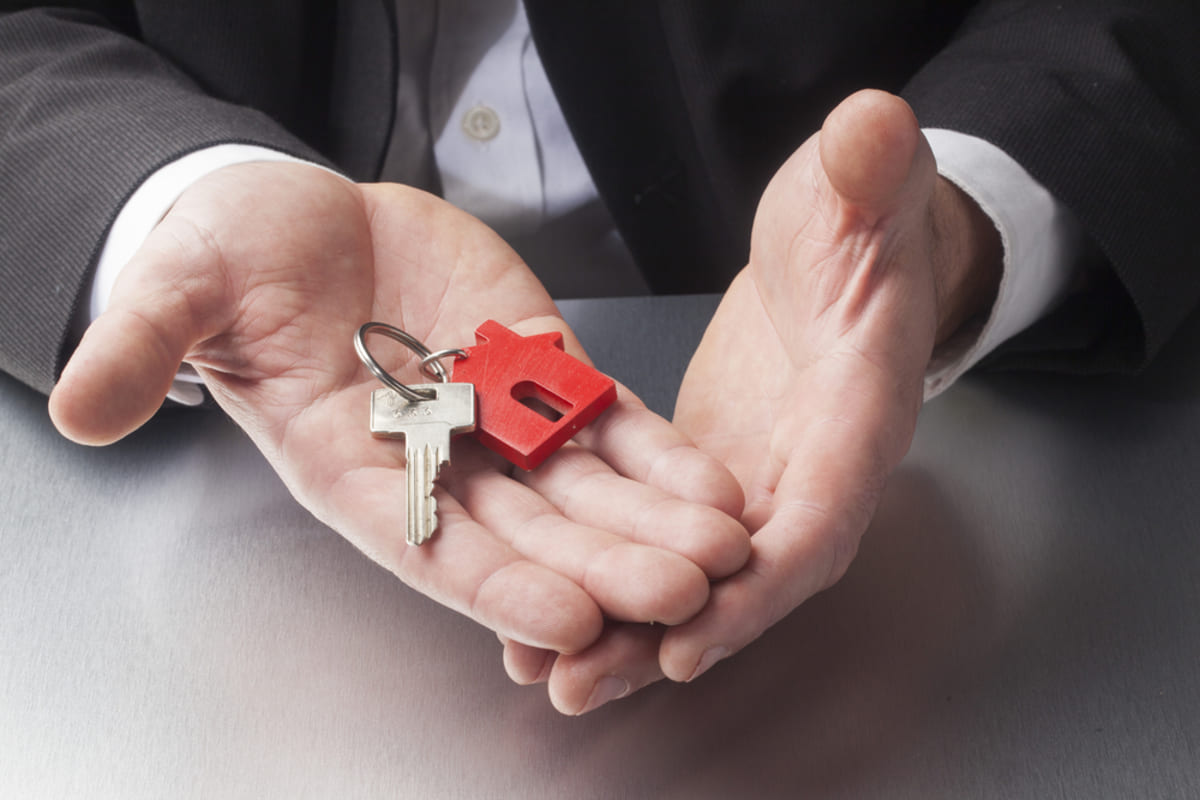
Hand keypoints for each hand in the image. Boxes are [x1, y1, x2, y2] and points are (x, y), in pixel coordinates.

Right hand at [49, 162, 748, 663]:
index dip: (499, 584)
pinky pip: (604, 420)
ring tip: (724, 548)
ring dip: (653, 520)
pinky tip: (713, 482)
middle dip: (607, 564)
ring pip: (584, 487)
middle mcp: (434, 462)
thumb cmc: (235, 258)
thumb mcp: (183, 290)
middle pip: (530, 532)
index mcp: (351, 468)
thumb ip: (146, 346)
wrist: (301, 220)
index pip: (431, 544)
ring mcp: (493, 420)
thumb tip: (77, 407)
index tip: (570, 619)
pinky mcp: (537, 368)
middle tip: (682, 594)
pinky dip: (658, 453)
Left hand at [511, 89, 1000, 711]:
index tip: (691, 635)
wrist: (847, 241)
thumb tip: (878, 126)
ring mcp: (759, 472)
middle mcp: (812, 464)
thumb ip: (871, 171)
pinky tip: (545, 597)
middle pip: (746, 575)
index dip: (761, 585)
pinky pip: (662, 533)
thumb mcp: (862, 183)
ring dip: (622, 622)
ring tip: (538, 667)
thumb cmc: (861, 214)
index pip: (821, 516)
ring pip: (695, 569)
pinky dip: (612, 569)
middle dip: (665, 633)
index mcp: (858, 412)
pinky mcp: (712, 463)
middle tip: (583, 682)